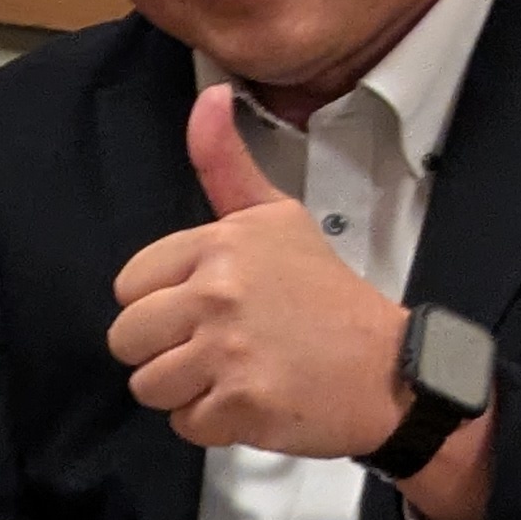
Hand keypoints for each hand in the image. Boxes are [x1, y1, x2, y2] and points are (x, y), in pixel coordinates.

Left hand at [104, 86, 419, 457]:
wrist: (393, 371)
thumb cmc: (326, 295)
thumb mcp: (277, 218)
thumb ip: (225, 164)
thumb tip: (210, 94)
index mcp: (217, 245)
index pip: (128, 287)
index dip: (162, 302)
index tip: (210, 305)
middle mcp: (217, 294)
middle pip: (127, 339)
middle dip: (165, 351)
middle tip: (220, 347)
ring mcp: (229, 352)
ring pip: (149, 385)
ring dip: (185, 391)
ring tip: (235, 374)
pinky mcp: (243, 406)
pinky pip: (185, 424)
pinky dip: (213, 424)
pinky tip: (252, 402)